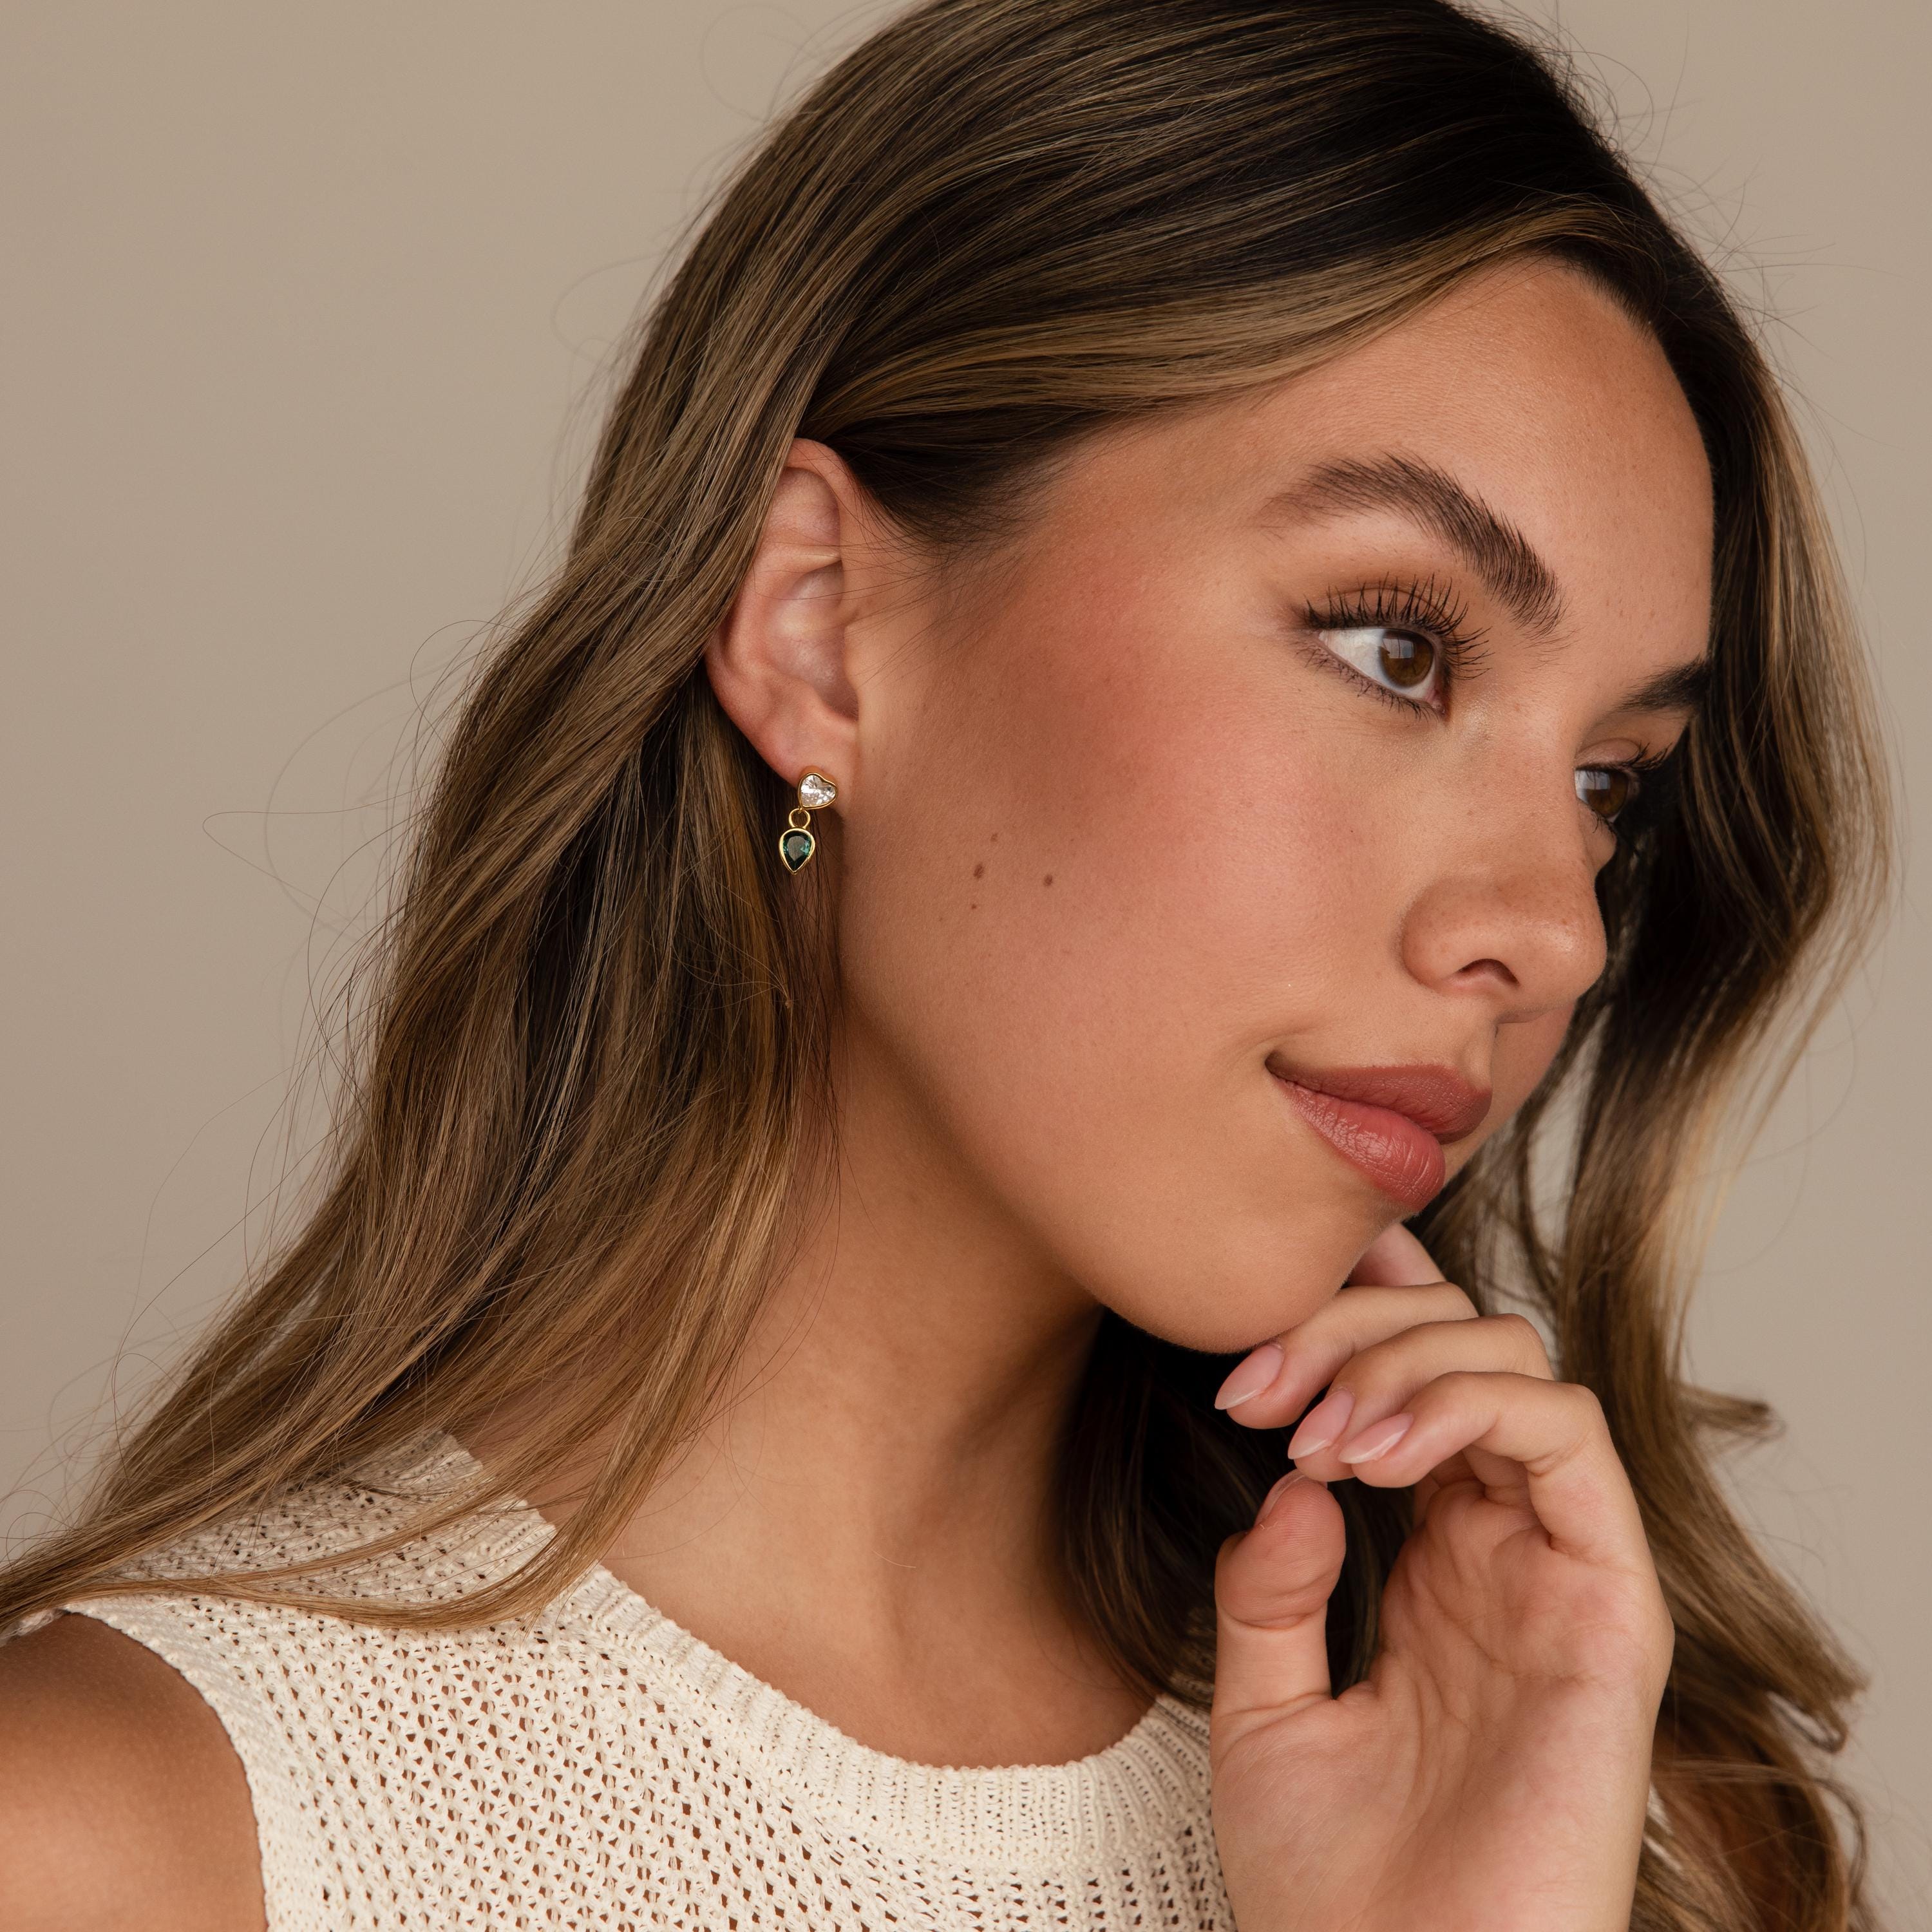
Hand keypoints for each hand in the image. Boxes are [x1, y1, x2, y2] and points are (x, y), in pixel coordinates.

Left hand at [1208, 1224, 1673, 1931]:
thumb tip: (1297, 1481)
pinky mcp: (1609, 1611)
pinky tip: (1374, 1459)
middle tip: (1260, 1393)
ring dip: (1402, 1363)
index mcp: (1431, 1565)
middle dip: (1350, 1331)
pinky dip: (1468, 1406)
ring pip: (1517, 1366)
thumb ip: (1270, 1589)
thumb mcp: (1262, 1710)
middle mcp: (1503, 1553)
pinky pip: (1569, 1440)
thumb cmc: (1331, 1888)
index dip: (1335, 1336)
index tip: (1238, 1382)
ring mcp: (1559, 1575)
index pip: (1413, 1380)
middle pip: (1461, 1344)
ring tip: (1317, 1438)